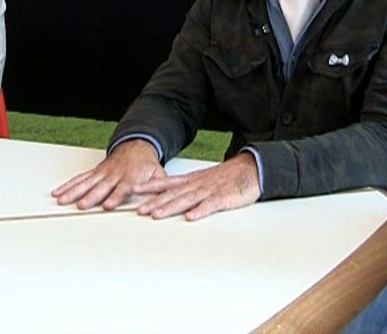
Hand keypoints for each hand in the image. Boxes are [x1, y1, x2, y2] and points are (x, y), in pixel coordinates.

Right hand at [51, 139, 165, 210]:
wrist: (138, 145)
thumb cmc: (147, 164)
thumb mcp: (158, 174)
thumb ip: (160, 187)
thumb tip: (163, 200)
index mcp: (130, 178)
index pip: (122, 189)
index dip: (115, 197)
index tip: (107, 205)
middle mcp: (114, 176)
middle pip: (100, 188)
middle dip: (90, 196)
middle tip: (82, 205)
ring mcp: (103, 173)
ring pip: (86, 183)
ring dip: (74, 191)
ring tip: (63, 200)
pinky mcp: (95, 172)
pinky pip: (80, 178)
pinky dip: (68, 185)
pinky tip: (59, 192)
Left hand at [131, 152, 260, 221]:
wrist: (251, 169)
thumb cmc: (228, 177)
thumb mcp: (204, 179)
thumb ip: (188, 187)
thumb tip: (170, 195)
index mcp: (192, 180)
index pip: (167, 183)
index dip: (150, 186)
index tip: (134, 189)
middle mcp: (198, 185)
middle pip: (173, 194)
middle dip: (155, 202)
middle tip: (139, 210)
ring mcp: (210, 191)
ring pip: (187, 200)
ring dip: (171, 207)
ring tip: (157, 214)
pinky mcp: (224, 198)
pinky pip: (211, 205)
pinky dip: (200, 211)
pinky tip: (191, 217)